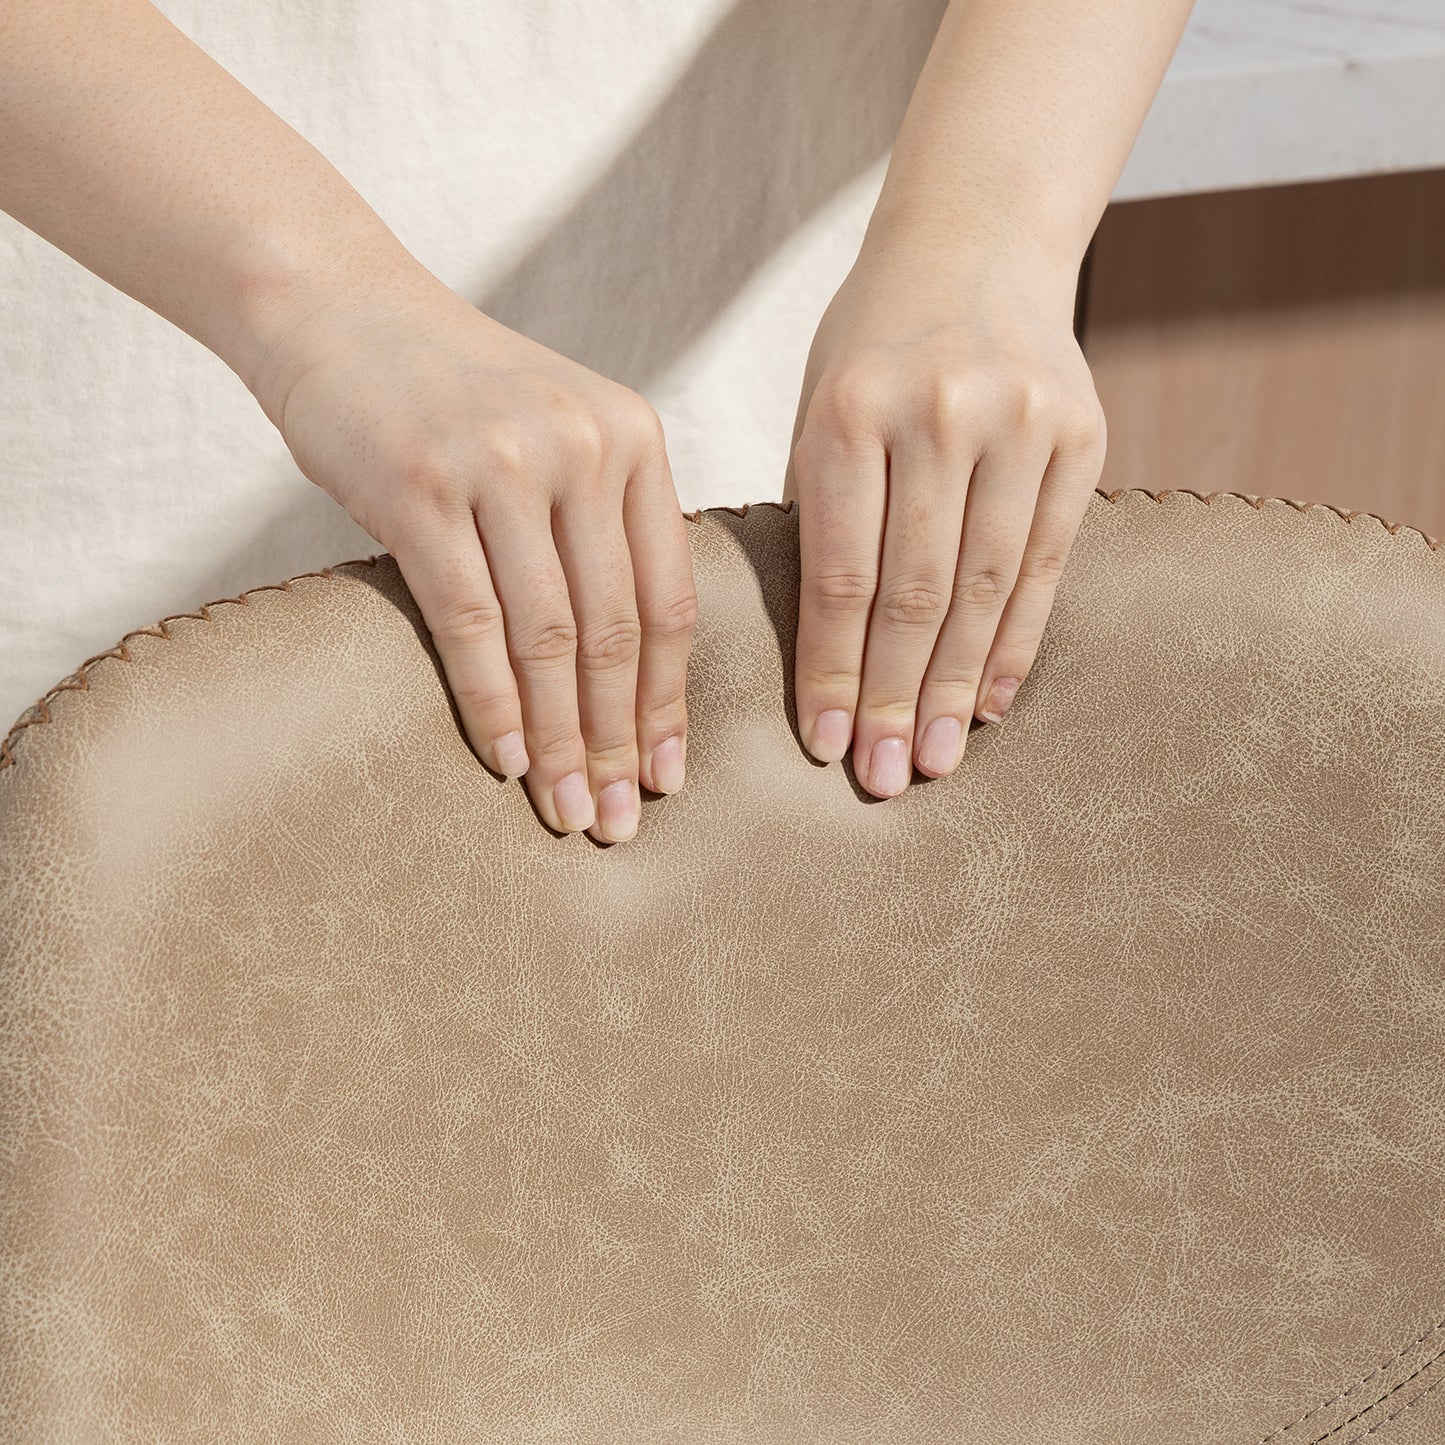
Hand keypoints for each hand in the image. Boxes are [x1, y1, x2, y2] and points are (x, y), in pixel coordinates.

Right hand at [258, 264, 696, 842]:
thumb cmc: (452, 395)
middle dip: (621, 741)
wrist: (338, 308)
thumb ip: (602, 524)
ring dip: (562, 740)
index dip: (668, 700)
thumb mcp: (557, 434)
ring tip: (568, 813)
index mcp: (633, 440)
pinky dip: (493, 702)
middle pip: (616, 630)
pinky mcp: (421, 488)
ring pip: (551, 637)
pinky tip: (506, 760)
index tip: (668, 776)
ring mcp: (501, 465)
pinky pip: (472, 622)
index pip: (667, 599)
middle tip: (621, 821)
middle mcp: (582, 448)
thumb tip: (628, 670)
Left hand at [783, 218, 1105, 797]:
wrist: (977, 245)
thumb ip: (822, 516)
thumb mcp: (819, 407)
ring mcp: (1020, 422)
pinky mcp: (1082, 435)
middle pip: (915, 594)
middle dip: (896, 697)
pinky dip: (1018, 641)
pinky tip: (995, 703)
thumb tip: (826, 656)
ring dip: (959, 688)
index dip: (834, 671)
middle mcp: (939, 414)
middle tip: (883, 778)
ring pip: (985, 589)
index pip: (841, 574)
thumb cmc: (875, 346)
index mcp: (850, 411)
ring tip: (938, 760)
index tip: (826, 747)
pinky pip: (1048, 563)